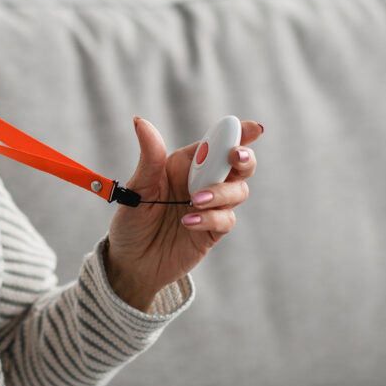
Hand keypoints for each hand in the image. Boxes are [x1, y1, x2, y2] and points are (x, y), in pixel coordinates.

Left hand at [104, 116, 263, 310]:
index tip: (254, 128)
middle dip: (244, 159)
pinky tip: (189, 222)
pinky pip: (225, 220)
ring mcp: (211, 206)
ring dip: (222, 192)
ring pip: (238, 191)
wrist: (131, 263)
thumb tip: (140, 121)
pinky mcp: (213, 230)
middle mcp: (202, 181)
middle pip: (238, 164)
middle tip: (236, 158)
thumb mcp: (137, 188)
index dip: (237, 133)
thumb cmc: (131, 221)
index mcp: (185, 164)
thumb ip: (149, 157)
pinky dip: (211, 218)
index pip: (215, 142)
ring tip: (194, 201)